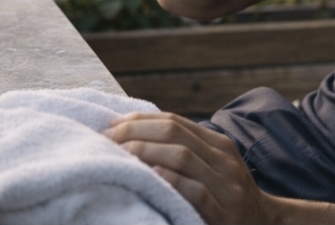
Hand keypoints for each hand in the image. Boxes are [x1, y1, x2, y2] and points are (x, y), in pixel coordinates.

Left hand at [103, 112, 276, 224]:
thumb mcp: (213, 169)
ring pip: (183, 156)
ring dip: (145, 152)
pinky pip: (195, 191)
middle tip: (107, 140)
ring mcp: (227, 186)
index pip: (175, 122)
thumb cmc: (227, 199)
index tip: (111, 125)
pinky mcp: (225, 213)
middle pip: (175, 134)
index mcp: (218, 145)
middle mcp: (224, 159)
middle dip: (136, 133)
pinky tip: (150, 176)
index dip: (140, 120)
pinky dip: (171, 180)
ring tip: (120, 156)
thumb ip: (185, 153)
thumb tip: (135, 137)